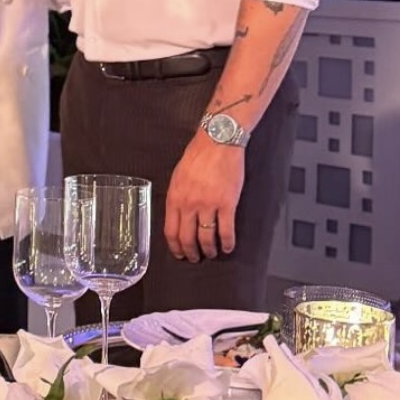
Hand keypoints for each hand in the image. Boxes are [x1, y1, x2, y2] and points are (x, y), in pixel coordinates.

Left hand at [164, 135, 245, 263]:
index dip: (175, 247)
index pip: (171, 231)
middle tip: (195, 258)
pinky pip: (226, 230)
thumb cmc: (198, 155)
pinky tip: (228, 246)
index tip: (179, 253)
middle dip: (191, 253)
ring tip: (212, 253)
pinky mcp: (227, 204)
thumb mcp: (178, 177)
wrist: (218, 141)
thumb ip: (177, 197)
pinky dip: (227, 242)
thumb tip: (178, 216)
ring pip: (206, 238)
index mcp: (175, 198)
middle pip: (187, 238)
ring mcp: (208, 205)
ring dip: (209, 250)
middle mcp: (189, 205)